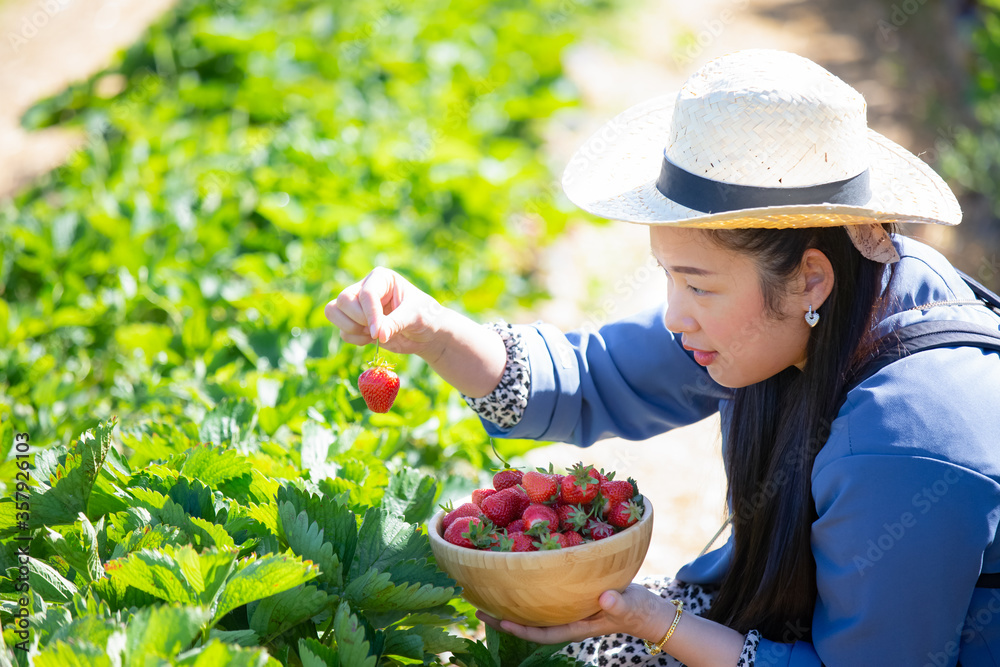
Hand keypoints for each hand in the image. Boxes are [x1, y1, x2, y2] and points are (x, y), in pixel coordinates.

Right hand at [325, 267, 446, 357]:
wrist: (427, 333)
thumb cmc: (425, 317)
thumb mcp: (415, 317)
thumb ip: (396, 323)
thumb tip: (379, 334)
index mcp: (381, 278)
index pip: (366, 293)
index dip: (370, 315)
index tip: (379, 333)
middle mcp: (365, 288)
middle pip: (343, 300)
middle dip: (359, 320)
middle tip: (378, 332)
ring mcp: (357, 305)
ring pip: (334, 312)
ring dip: (351, 329)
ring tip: (374, 335)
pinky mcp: (354, 322)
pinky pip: (342, 331)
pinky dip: (354, 339)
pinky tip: (372, 340)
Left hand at [475, 584, 668, 644]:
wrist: (647, 609)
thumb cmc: (638, 610)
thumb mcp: (629, 605)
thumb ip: (617, 604)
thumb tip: (604, 599)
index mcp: (576, 625)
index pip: (542, 632)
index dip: (520, 629)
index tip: (498, 620)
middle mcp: (567, 618)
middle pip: (530, 622)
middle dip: (504, 617)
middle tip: (477, 606)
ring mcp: (568, 608)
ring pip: (534, 609)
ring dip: (512, 602)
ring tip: (488, 590)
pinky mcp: (572, 596)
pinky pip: (545, 595)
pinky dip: (529, 589)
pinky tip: (517, 578)